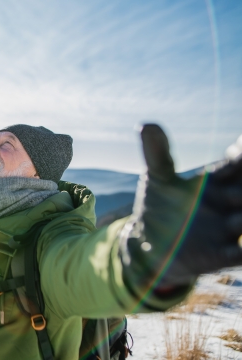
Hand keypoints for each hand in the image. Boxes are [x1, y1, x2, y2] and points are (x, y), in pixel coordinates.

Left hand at [119, 124, 241, 291]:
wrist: (150, 246)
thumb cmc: (159, 207)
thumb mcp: (158, 178)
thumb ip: (157, 153)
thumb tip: (146, 124)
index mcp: (217, 182)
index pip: (239, 163)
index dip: (241, 152)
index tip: (238, 147)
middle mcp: (229, 203)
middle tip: (237, 190)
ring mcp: (227, 229)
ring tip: (237, 218)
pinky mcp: (221, 255)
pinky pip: (239, 255)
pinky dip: (241, 252)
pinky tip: (239, 250)